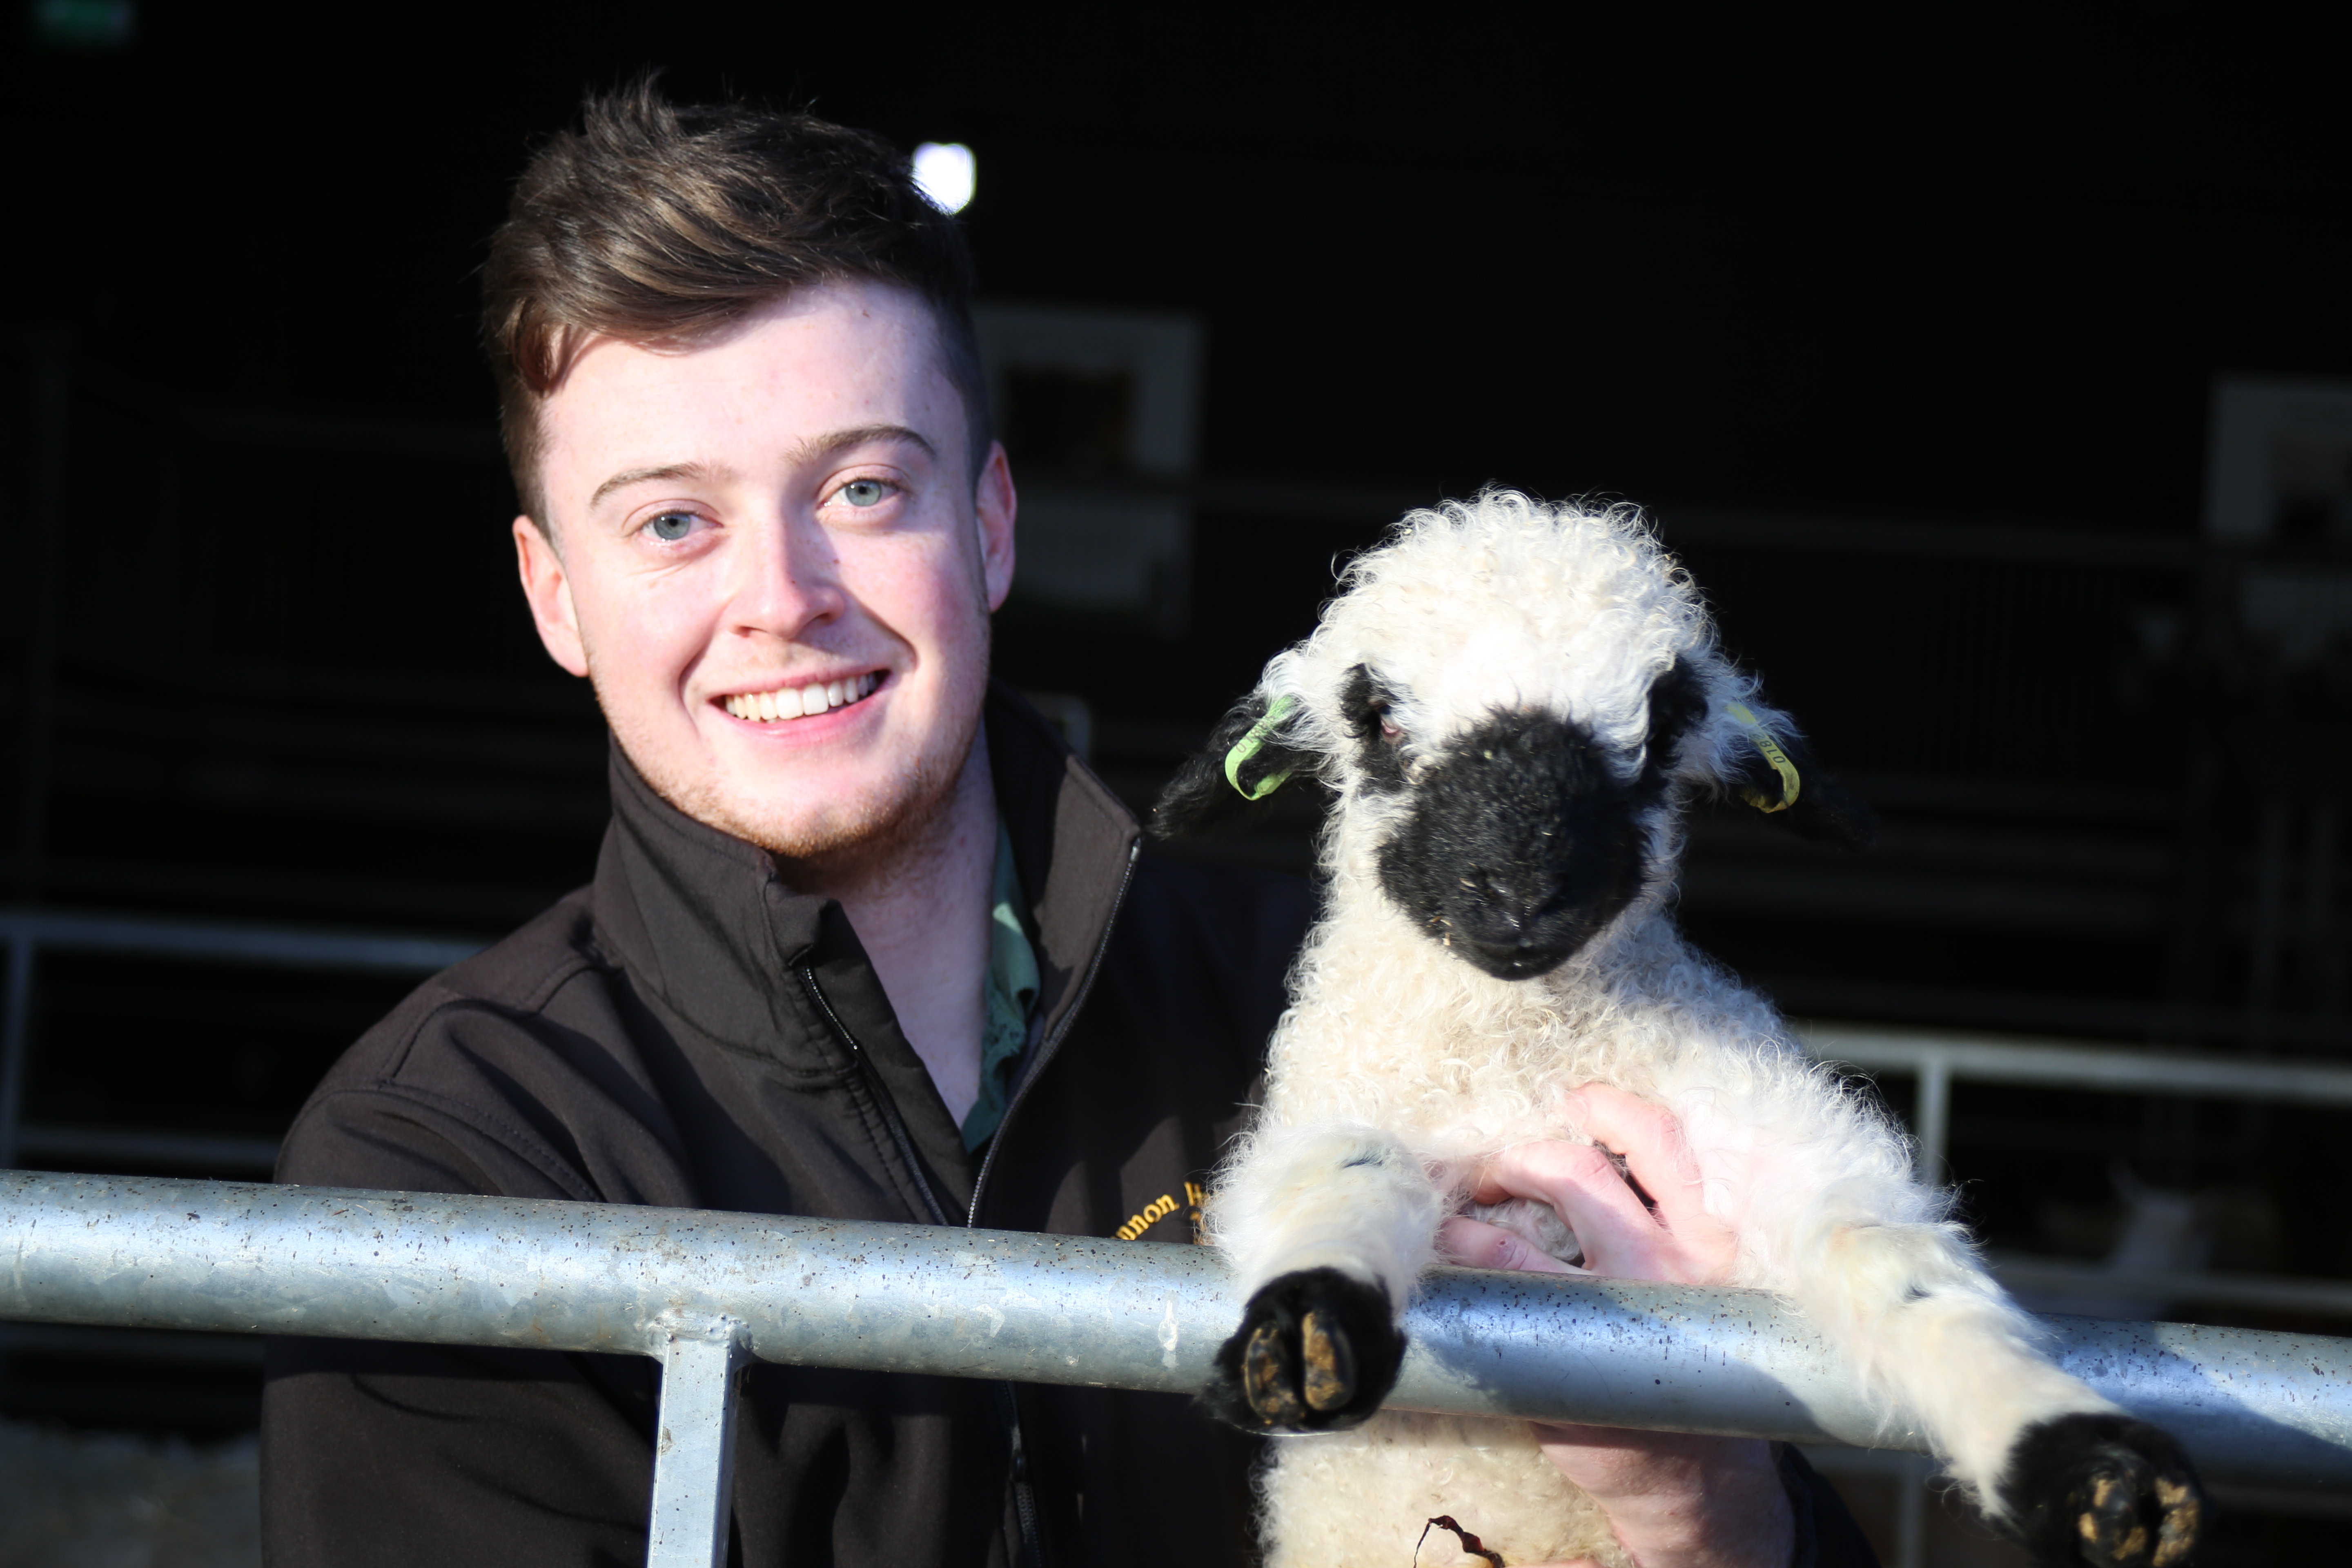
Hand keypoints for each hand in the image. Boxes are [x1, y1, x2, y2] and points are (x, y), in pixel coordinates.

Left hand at [1436, 1084, 1792, 1567]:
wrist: (1696, 1477)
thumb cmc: (1687, 1358)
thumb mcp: (1702, 1277)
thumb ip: (1665, 1218)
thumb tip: (1590, 1153)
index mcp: (1710, 1233)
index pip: (1663, 1141)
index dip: (1610, 1108)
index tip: (1575, 1100)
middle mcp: (1674, 1258)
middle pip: (1582, 1165)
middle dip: (1521, 1153)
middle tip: (1493, 1166)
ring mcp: (1620, 1301)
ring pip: (1530, 1227)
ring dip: (1481, 1192)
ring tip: (1453, 1201)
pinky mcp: (1574, 1344)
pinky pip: (1506, 1273)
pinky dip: (1467, 1247)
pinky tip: (1445, 1251)